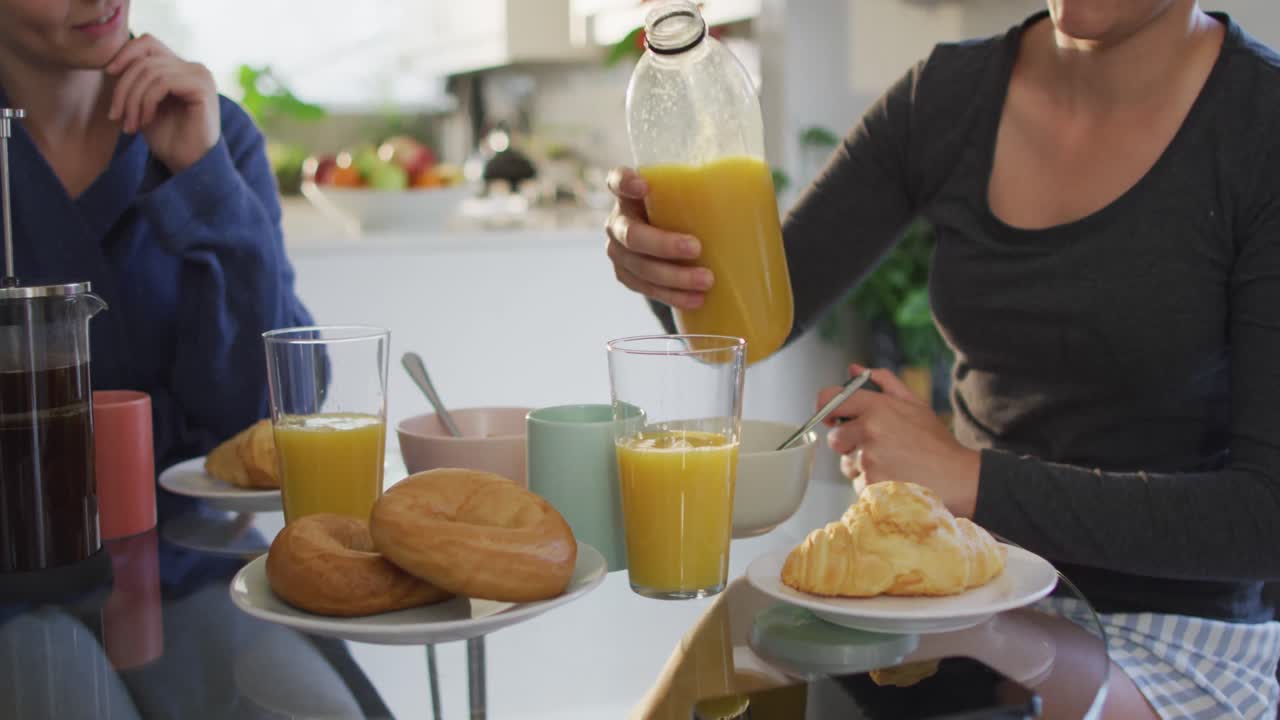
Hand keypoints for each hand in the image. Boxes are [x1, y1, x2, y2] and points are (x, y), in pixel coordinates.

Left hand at [105, 34, 219, 172]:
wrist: (190, 166)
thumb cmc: (168, 139)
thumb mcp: (144, 104)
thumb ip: (136, 80)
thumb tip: (111, 62)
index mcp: (182, 68)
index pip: (147, 43)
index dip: (124, 54)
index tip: (108, 74)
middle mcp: (195, 68)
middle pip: (144, 59)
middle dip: (123, 87)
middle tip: (115, 116)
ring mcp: (200, 76)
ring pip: (150, 71)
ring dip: (132, 100)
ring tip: (130, 125)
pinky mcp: (202, 88)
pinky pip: (163, 82)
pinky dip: (147, 102)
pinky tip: (146, 121)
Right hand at [604, 167, 711, 309]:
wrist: (686, 241)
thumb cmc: (693, 210)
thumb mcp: (699, 193)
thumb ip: (714, 184)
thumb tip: (758, 175)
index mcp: (631, 192)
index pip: (616, 181)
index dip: (624, 183)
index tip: (645, 186)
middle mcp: (619, 221)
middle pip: (630, 234)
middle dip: (662, 244)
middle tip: (696, 248)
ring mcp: (620, 252)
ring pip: (637, 267)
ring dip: (671, 277)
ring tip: (706, 282)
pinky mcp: (629, 277)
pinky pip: (645, 290)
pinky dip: (671, 296)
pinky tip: (696, 300)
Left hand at [821, 364, 980, 516]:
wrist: (958, 478)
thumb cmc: (936, 443)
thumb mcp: (915, 404)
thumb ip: (884, 382)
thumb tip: (855, 368)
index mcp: (877, 407)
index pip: (830, 400)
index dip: (826, 410)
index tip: (834, 419)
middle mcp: (870, 430)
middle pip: (835, 438)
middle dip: (849, 445)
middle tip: (877, 448)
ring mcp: (870, 458)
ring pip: (848, 464)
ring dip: (862, 467)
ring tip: (892, 465)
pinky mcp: (872, 484)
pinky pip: (859, 484)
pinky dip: (872, 485)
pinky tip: (894, 480)